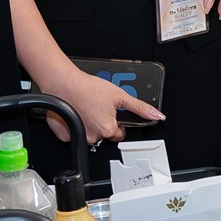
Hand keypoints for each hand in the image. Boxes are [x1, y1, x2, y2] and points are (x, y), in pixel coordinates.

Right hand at [47, 65, 163, 146]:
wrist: (63, 83)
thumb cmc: (88, 88)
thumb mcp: (120, 96)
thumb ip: (140, 108)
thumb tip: (157, 116)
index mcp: (108, 129)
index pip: (119, 134)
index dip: (118, 124)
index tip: (113, 115)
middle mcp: (93, 137)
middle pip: (104, 134)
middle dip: (104, 123)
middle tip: (98, 107)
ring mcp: (78, 137)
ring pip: (90, 134)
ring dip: (90, 124)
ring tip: (88, 108)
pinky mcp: (65, 135)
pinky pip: (74, 133)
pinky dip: (76, 125)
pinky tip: (77, 112)